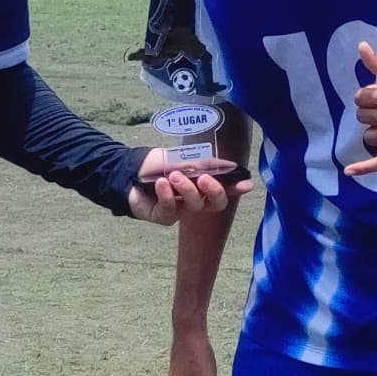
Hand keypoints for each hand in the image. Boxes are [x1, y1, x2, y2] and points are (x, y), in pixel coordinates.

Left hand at [127, 145, 247, 227]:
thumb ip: (202, 163)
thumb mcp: (180, 158)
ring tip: (174, 176)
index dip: (236, 188)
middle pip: (215, 204)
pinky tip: (161, 184)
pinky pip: (170, 209)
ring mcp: (180, 211)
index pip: (224, 189)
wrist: (129, 171)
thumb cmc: (158, 165)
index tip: (247, 184)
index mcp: (202, 186)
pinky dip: (166, 194)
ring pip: (193, 205)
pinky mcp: (163, 217)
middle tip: (204, 177)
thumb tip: (228, 164)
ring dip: (186, 188)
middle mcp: (195, 201)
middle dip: (214, 191)